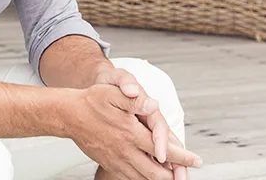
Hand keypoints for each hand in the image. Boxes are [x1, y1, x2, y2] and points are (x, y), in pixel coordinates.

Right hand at [66, 85, 201, 179]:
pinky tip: (149, 177)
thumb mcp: (113, 94)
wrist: (69, 115)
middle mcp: (126, 151)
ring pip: (144, 178)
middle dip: (175, 175)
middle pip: (157, 172)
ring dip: (160, 179)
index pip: (163, 150)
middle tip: (186, 175)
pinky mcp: (109, 164)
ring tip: (172, 178)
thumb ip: (134, 100)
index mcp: (131, 134)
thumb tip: (152, 104)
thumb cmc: (91, 102)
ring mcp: (117, 160)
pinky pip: (130, 179)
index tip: (196, 160)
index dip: (183, 156)